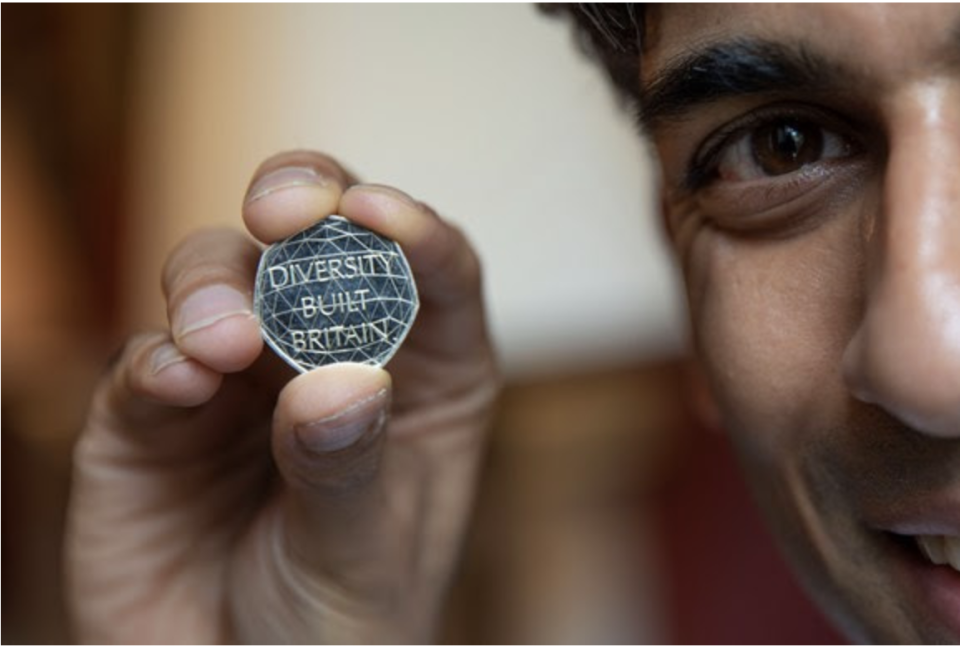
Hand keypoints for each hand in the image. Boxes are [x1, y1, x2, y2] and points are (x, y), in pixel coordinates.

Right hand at [66, 151, 498, 642]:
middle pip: (322, 242)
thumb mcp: (362, 558)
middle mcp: (329, 357)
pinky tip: (177, 382)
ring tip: (222, 343)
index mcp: (422, 382)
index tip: (377, 212)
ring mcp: (239, 379)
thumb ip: (347, 470)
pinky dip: (158, 359)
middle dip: (302, 202)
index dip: (413, 230)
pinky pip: (149, 361)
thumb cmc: (337, 631)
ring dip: (216, 287)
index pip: (437, 277)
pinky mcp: (154, 414)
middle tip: (281, 210)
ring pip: (221, 277)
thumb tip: (338, 381)